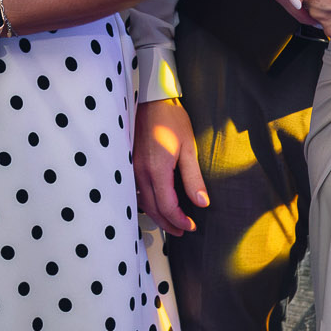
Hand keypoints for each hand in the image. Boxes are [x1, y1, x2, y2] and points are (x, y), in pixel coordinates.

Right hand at [132, 99, 207, 235]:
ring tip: (170, 222)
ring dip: (156, 215)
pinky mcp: (128, 162)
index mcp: (157, 170)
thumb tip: (202, 203)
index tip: (192, 226)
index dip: (180, 220)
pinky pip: (134, 190)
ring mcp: (131, 167)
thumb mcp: (189, 148)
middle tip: (182, 231)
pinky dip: (145, 202)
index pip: (167, 206)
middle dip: (168, 223)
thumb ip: (194, 178)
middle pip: (152, 208)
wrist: (151, 100)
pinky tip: (154, 203)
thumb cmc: (172, 120)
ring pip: (141, 201)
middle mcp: (140, 172)